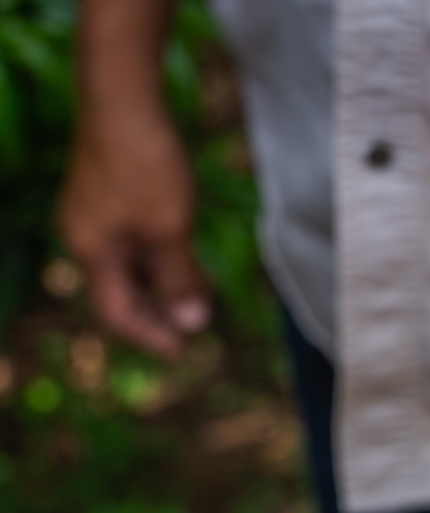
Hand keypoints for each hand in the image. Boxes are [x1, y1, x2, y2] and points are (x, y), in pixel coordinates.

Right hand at [58, 114, 208, 357]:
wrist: (124, 98)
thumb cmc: (144, 164)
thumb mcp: (170, 227)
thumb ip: (179, 277)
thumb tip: (192, 322)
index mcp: (90, 251)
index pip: (117, 312)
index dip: (152, 335)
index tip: (185, 352)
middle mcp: (85, 236)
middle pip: (121, 291)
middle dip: (158, 314)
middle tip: (194, 332)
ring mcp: (95, 215)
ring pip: (130, 266)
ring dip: (163, 286)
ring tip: (199, 302)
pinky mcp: (109, 195)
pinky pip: (133, 241)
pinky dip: (160, 258)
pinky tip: (186, 262)